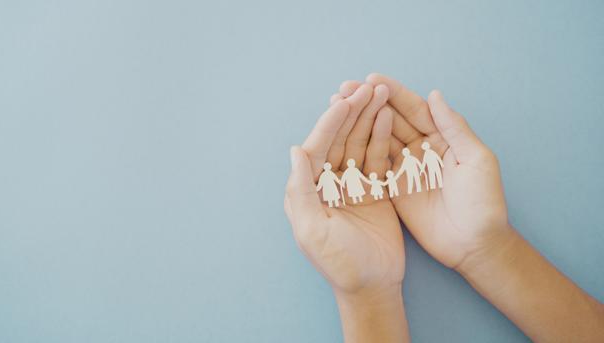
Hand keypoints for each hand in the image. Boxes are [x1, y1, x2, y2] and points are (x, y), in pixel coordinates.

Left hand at [284, 83, 403, 295]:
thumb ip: (301, 190)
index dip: (330, 122)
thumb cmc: (338, 263)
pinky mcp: (374, 189)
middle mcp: (327, 183)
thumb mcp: (313, 229)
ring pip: (358, 143)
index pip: (317, 147)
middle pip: (338, 139)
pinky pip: (377, 158)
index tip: (345, 99)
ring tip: (380, 92)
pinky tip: (388, 117)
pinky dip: (382, 137)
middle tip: (368, 86)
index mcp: (308, 190)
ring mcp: (352, 184)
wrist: (372, 286)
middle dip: (352, 112)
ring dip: (368, 118)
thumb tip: (294, 150)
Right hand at [341, 74, 512, 270]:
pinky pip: (372, 165)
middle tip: (344, 88)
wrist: (474, 244)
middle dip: (368, 103)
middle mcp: (420, 148)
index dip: (393, 93)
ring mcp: (404, 168)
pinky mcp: (392, 188)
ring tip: (337, 106)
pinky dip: (357, 150)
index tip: (371, 79)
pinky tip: (340, 137)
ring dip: (358, 122)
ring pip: (378, 138)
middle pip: (391, 119)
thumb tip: (434, 94)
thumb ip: (454, 127)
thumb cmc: (483, 202)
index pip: (414, 109)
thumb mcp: (475, 159)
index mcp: (442, 137)